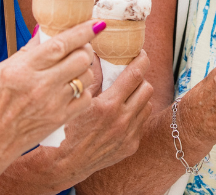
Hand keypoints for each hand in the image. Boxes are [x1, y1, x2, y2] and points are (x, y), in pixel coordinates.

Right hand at [0, 20, 98, 159]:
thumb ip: (26, 53)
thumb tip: (45, 33)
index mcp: (23, 70)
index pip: (60, 44)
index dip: (82, 31)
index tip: (97, 23)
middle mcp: (40, 86)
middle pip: (80, 59)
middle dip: (85, 49)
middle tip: (79, 49)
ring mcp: (52, 104)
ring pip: (87, 77)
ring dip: (84, 70)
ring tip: (73, 70)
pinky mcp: (59, 120)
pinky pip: (86, 99)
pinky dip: (84, 91)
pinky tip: (73, 90)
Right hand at [54, 51, 154, 182]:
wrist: (68, 162)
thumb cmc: (68, 128)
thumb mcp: (78, 100)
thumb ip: (93, 77)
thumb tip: (100, 55)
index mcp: (108, 105)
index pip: (135, 75)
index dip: (141, 60)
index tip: (141, 54)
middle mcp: (122, 120)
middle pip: (147, 88)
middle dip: (141, 78)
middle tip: (131, 75)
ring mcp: (129, 134)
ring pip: (147, 104)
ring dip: (139, 97)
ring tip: (126, 96)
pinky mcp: (131, 145)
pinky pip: (142, 122)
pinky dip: (135, 114)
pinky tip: (122, 114)